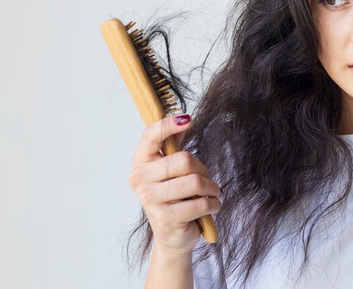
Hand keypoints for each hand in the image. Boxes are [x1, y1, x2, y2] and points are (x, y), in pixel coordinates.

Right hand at [127, 115, 220, 255]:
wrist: (172, 235)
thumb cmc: (173, 196)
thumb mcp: (171, 168)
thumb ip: (174, 143)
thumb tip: (183, 118)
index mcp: (140, 162)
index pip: (151, 136)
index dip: (168, 125)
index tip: (188, 119)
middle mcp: (140, 179)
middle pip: (184, 160)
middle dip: (204, 170)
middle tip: (206, 180)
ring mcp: (150, 199)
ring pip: (195, 182)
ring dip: (212, 188)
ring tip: (211, 194)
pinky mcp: (166, 218)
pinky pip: (201, 203)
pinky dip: (213, 204)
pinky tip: (211, 206)